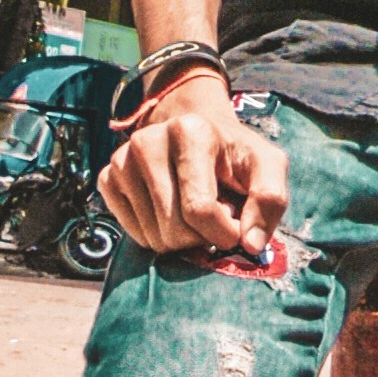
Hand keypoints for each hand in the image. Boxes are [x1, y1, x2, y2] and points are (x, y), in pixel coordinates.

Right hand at [103, 72, 290, 260]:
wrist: (198, 132)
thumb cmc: (235, 154)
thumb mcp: (267, 166)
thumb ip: (270, 200)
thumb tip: (250, 244)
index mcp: (190, 132)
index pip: (199, 209)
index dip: (223, 232)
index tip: (236, 229)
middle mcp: (148, 141)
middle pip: (173, 228)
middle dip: (201, 236)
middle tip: (215, 217)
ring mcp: (122, 159)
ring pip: (152, 236)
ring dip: (180, 237)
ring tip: (194, 211)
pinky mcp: (108, 177)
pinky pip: (132, 232)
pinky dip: (156, 234)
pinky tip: (171, 212)